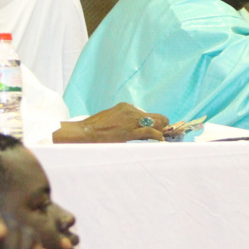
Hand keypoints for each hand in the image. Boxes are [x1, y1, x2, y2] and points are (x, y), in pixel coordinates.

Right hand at [54, 102, 168, 142]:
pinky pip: (150, 131)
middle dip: (162, 125)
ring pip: (156, 122)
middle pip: (156, 116)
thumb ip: (124, 122)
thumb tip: (135, 130)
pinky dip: (158, 136)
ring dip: (162, 131)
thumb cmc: (94, 129)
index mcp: (125, 107)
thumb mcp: (111, 119)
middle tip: (164, 134)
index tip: (157, 129)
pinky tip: (161, 140)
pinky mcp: (130, 130)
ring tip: (164, 138)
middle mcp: (131, 110)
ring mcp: (131, 119)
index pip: (146, 114)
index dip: (154, 122)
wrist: (85, 132)